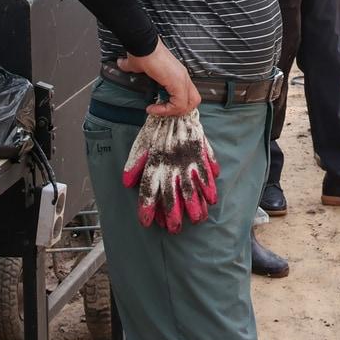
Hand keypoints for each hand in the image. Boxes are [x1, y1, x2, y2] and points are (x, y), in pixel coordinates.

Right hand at [118, 40, 201, 116]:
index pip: (187, 96)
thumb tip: (122, 64)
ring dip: (172, 112)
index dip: (175, 106)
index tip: (158, 107)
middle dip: (178, 111)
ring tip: (157, 110)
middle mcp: (183, 77)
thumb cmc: (141, 51)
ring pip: (188, 105)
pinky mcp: (177, 81)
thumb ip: (131, 67)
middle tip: (163, 111)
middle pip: (193, 102)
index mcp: (177, 74)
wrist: (142, 44)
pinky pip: (179, 103)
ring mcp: (182, 78)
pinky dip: (166, 110)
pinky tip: (153, 108)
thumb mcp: (137, 64)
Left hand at [121, 111, 219, 232]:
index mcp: (154, 164)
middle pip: (172, 196)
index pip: (148, 190)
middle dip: (173, 215)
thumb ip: (135, 164)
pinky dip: (210, 187)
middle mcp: (171, 165)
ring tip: (198, 219)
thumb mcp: (141, 146)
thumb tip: (127, 182)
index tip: (147, 222)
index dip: (147, 208)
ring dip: (195, 206)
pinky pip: (207, 174)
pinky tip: (212, 199)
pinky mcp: (200, 155)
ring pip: (192, 189)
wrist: (176, 110)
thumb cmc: (157, 131)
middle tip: (174, 229)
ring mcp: (187, 161)